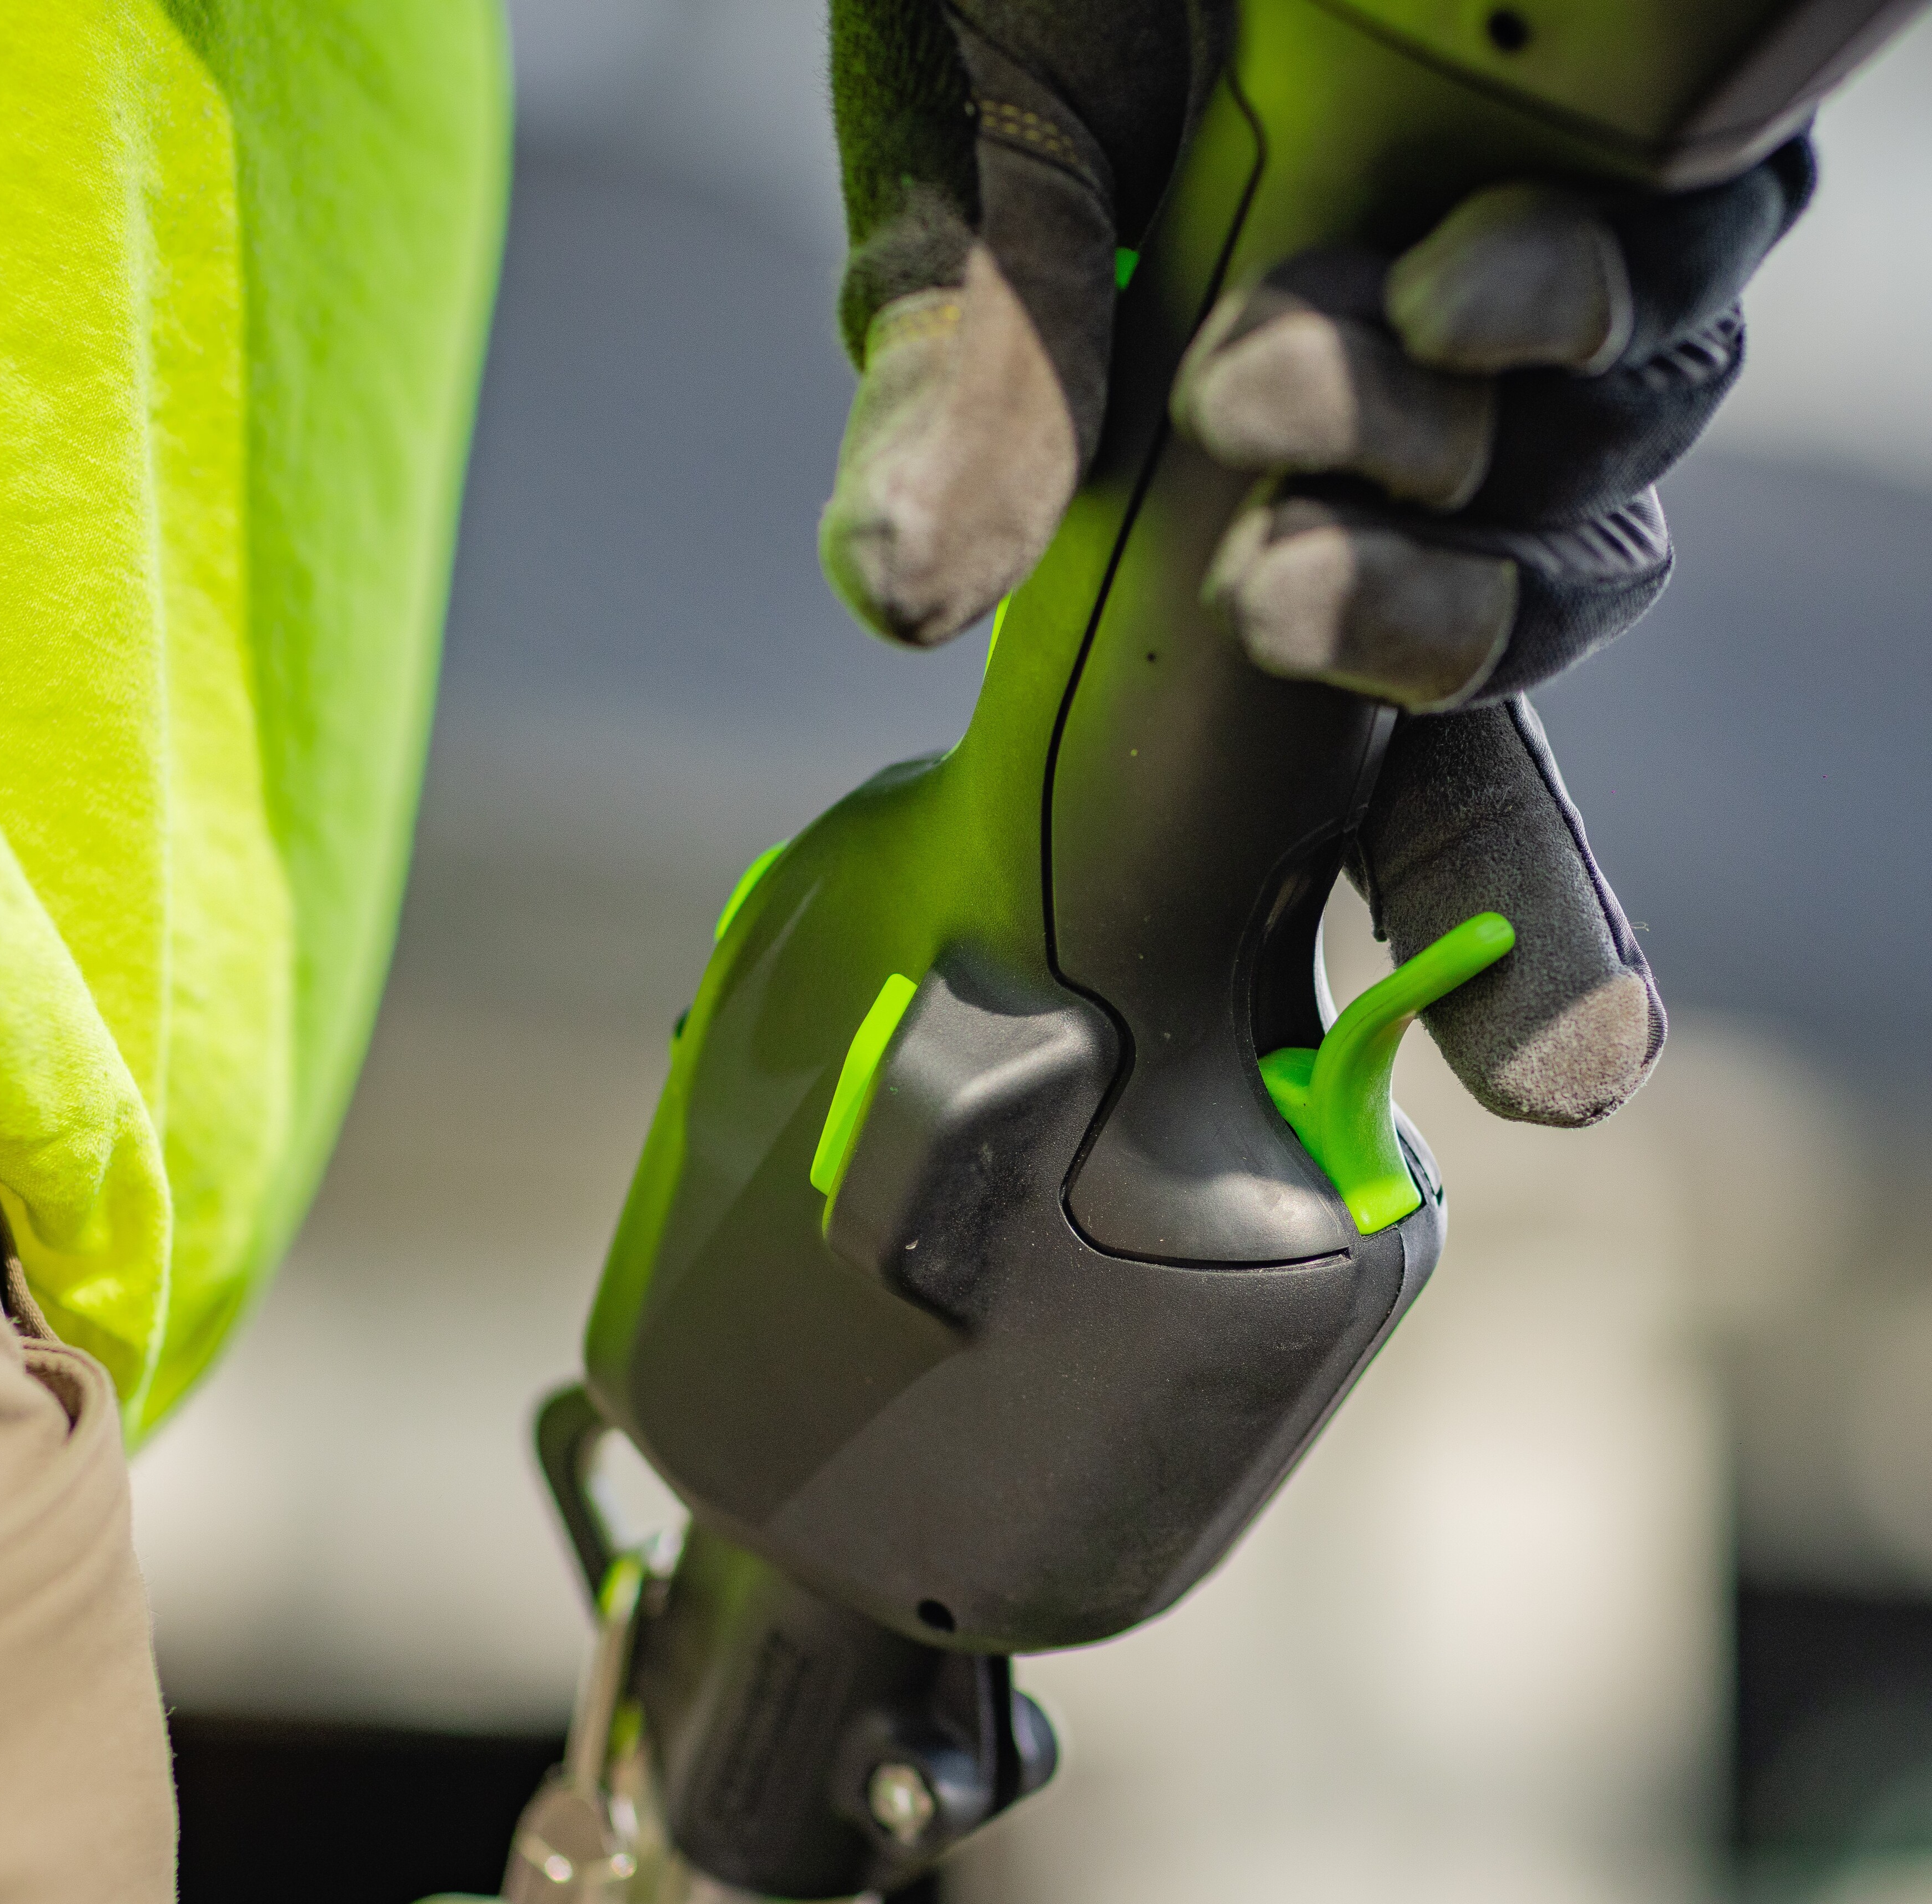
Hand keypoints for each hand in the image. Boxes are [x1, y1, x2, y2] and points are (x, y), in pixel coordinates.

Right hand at [819, 0, 1808, 1129]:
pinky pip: (1668, 287)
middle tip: (1485, 944)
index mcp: (1222, 506)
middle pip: (1511, 696)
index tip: (1536, 1103)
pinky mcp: (1635, 146)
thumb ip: (950, 374)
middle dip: (1520, 873)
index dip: (1452, 934)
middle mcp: (1392, 442)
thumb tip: (890, 606)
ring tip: (1284, 393)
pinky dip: (1579, 307)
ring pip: (1593, 509)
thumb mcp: (963, 157)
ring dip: (1468, 522)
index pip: (1346, 759)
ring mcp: (1519, 310)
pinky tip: (1466, 269)